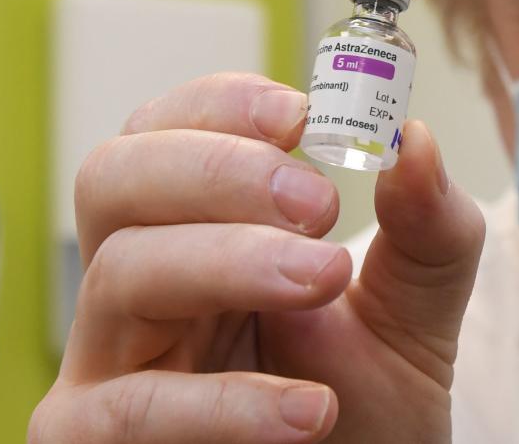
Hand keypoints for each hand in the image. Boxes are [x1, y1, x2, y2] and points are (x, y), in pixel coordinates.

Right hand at [29, 72, 485, 442]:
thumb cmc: (367, 404)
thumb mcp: (415, 309)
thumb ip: (426, 227)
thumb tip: (414, 141)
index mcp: (196, 226)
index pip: (167, 131)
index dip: (221, 106)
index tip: (302, 115)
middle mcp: (138, 279)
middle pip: (113, 176)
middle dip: (216, 169)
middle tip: (317, 201)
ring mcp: (107, 358)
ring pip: (118, 272)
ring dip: (229, 261)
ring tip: (324, 279)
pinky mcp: (92, 436)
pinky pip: (129, 406)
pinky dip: (223, 402)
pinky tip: (309, 408)